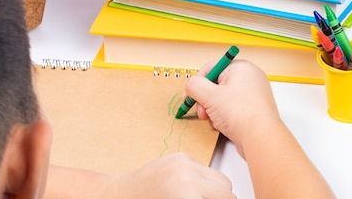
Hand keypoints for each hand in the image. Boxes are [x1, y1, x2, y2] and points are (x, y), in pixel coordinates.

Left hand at [116, 153, 234, 198]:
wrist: (124, 196)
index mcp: (188, 194)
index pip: (227, 198)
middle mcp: (189, 175)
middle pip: (227, 189)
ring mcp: (185, 163)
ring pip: (219, 177)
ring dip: (215, 189)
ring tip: (200, 197)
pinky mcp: (181, 156)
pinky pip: (204, 169)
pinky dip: (202, 180)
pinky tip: (188, 188)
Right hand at [184, 60, 282, 156]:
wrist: (260, 138)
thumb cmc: (241, 114)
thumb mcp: (209, 96)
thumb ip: (194, 86)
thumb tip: (191, 84)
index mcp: (241, 67)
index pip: (212, 68)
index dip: (198, 81)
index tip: (189, 94)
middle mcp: (249, 78)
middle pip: (217, 84)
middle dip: (205, 99)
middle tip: (202, 111)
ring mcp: (252, 94)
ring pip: (222, 98)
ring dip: (213, 110)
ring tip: (214, 120)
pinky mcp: (253, 109)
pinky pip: (231, 108)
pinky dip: (223, 116)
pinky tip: (223, 125)